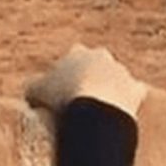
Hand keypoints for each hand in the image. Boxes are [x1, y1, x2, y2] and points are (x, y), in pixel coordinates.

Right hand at [25, 45, 146, 118]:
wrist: (96, 109)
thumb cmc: (63, 97)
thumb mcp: (35, 90)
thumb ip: (32, 86)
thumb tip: (29, 90)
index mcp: (77, 53)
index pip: (71, 56)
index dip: (65, 71)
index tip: (61, 86)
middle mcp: (101, 57)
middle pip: (95, 63)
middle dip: (90, 75)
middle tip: (80, 95)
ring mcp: (121, 72)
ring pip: (115, 78)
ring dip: (109, 88)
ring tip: (98, 108)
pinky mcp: (135, 90)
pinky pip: (133, 94)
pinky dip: (127, 101)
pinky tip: (118, 113)